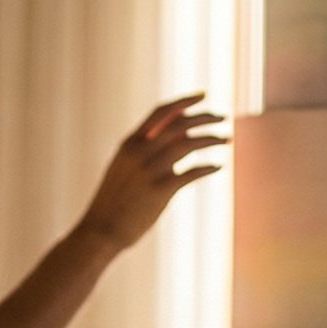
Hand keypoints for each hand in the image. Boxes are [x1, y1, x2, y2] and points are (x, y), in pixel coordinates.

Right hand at [76, 92, 227, 251]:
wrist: (100, 231)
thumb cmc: (115, 203)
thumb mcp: (125, 169)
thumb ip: (147, 153)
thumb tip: (179, 143)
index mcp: (130, 144)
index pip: (161, 112)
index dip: (184, 101)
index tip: (203, 96)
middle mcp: (139, 152)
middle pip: (179, 124)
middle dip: (205, 117)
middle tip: (223, 118)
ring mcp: (149, 171)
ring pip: (188, 144)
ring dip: (211, 139)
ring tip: (226, 139)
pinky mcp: (160, 191)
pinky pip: (191, 173)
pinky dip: (207, 167)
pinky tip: (218, 167)